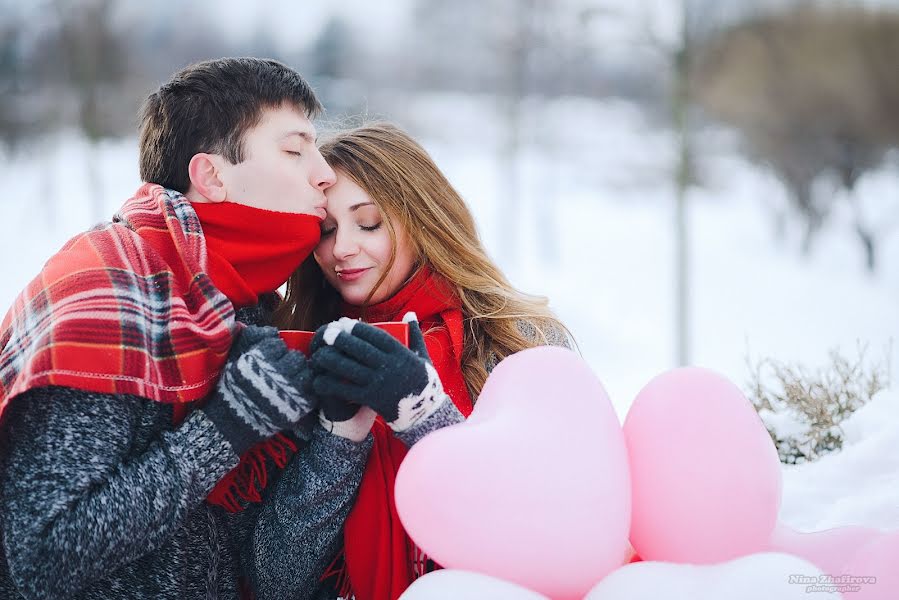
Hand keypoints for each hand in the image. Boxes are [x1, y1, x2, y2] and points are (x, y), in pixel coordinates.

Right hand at [202, 325, 316, 454]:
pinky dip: (306, 392)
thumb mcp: (236, 361)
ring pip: (306, 372)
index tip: (271, 359)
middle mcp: (275, 372)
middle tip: (283, 371)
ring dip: (300, 375)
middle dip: (290, 362)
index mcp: (259, 359)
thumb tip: (273, 332)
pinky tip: (297, 394)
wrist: (232, 423)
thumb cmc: (233, 391)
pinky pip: (311, 392)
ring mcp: (289, 389)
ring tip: (290, 383)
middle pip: (296, 357)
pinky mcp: (299, 406)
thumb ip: (254, 341)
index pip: (278, 345)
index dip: (275, 351)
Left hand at [309, 314, 447, 431]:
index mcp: (401, 354)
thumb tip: (409, 313)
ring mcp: (380, 383)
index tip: (345, 322)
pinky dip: (331, 384)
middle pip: (360, 350)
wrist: (425, 413)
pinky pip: (346, 390)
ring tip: (319, 354)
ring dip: (332, 360)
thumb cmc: (423, 382)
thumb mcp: (423, 357)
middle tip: (327, 332)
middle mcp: (390, 367)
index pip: (377, 336)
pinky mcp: (371, 399)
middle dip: (341, 340)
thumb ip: (415, 335)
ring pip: (350, 368)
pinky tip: (319, 380)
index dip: (359, 328)